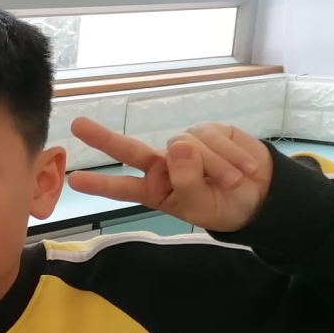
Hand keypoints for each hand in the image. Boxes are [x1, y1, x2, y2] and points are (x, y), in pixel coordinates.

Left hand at [66, 118, 273, 232]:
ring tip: (234, 181)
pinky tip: (244, 169)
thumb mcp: (202, 206)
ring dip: (217, 167)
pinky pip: (214, 138)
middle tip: (77, 126)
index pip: (123, 187)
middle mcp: (162, 165)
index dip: (100, 185)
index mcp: (155, 189)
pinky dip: (231, 156)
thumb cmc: (224, 205)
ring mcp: (183, 145)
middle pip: (130, 149)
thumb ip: (187, 181)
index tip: (73, 181)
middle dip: (103, 138)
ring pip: (188, 147)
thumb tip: (178, 146)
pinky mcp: (207, 130)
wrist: (260, 195)